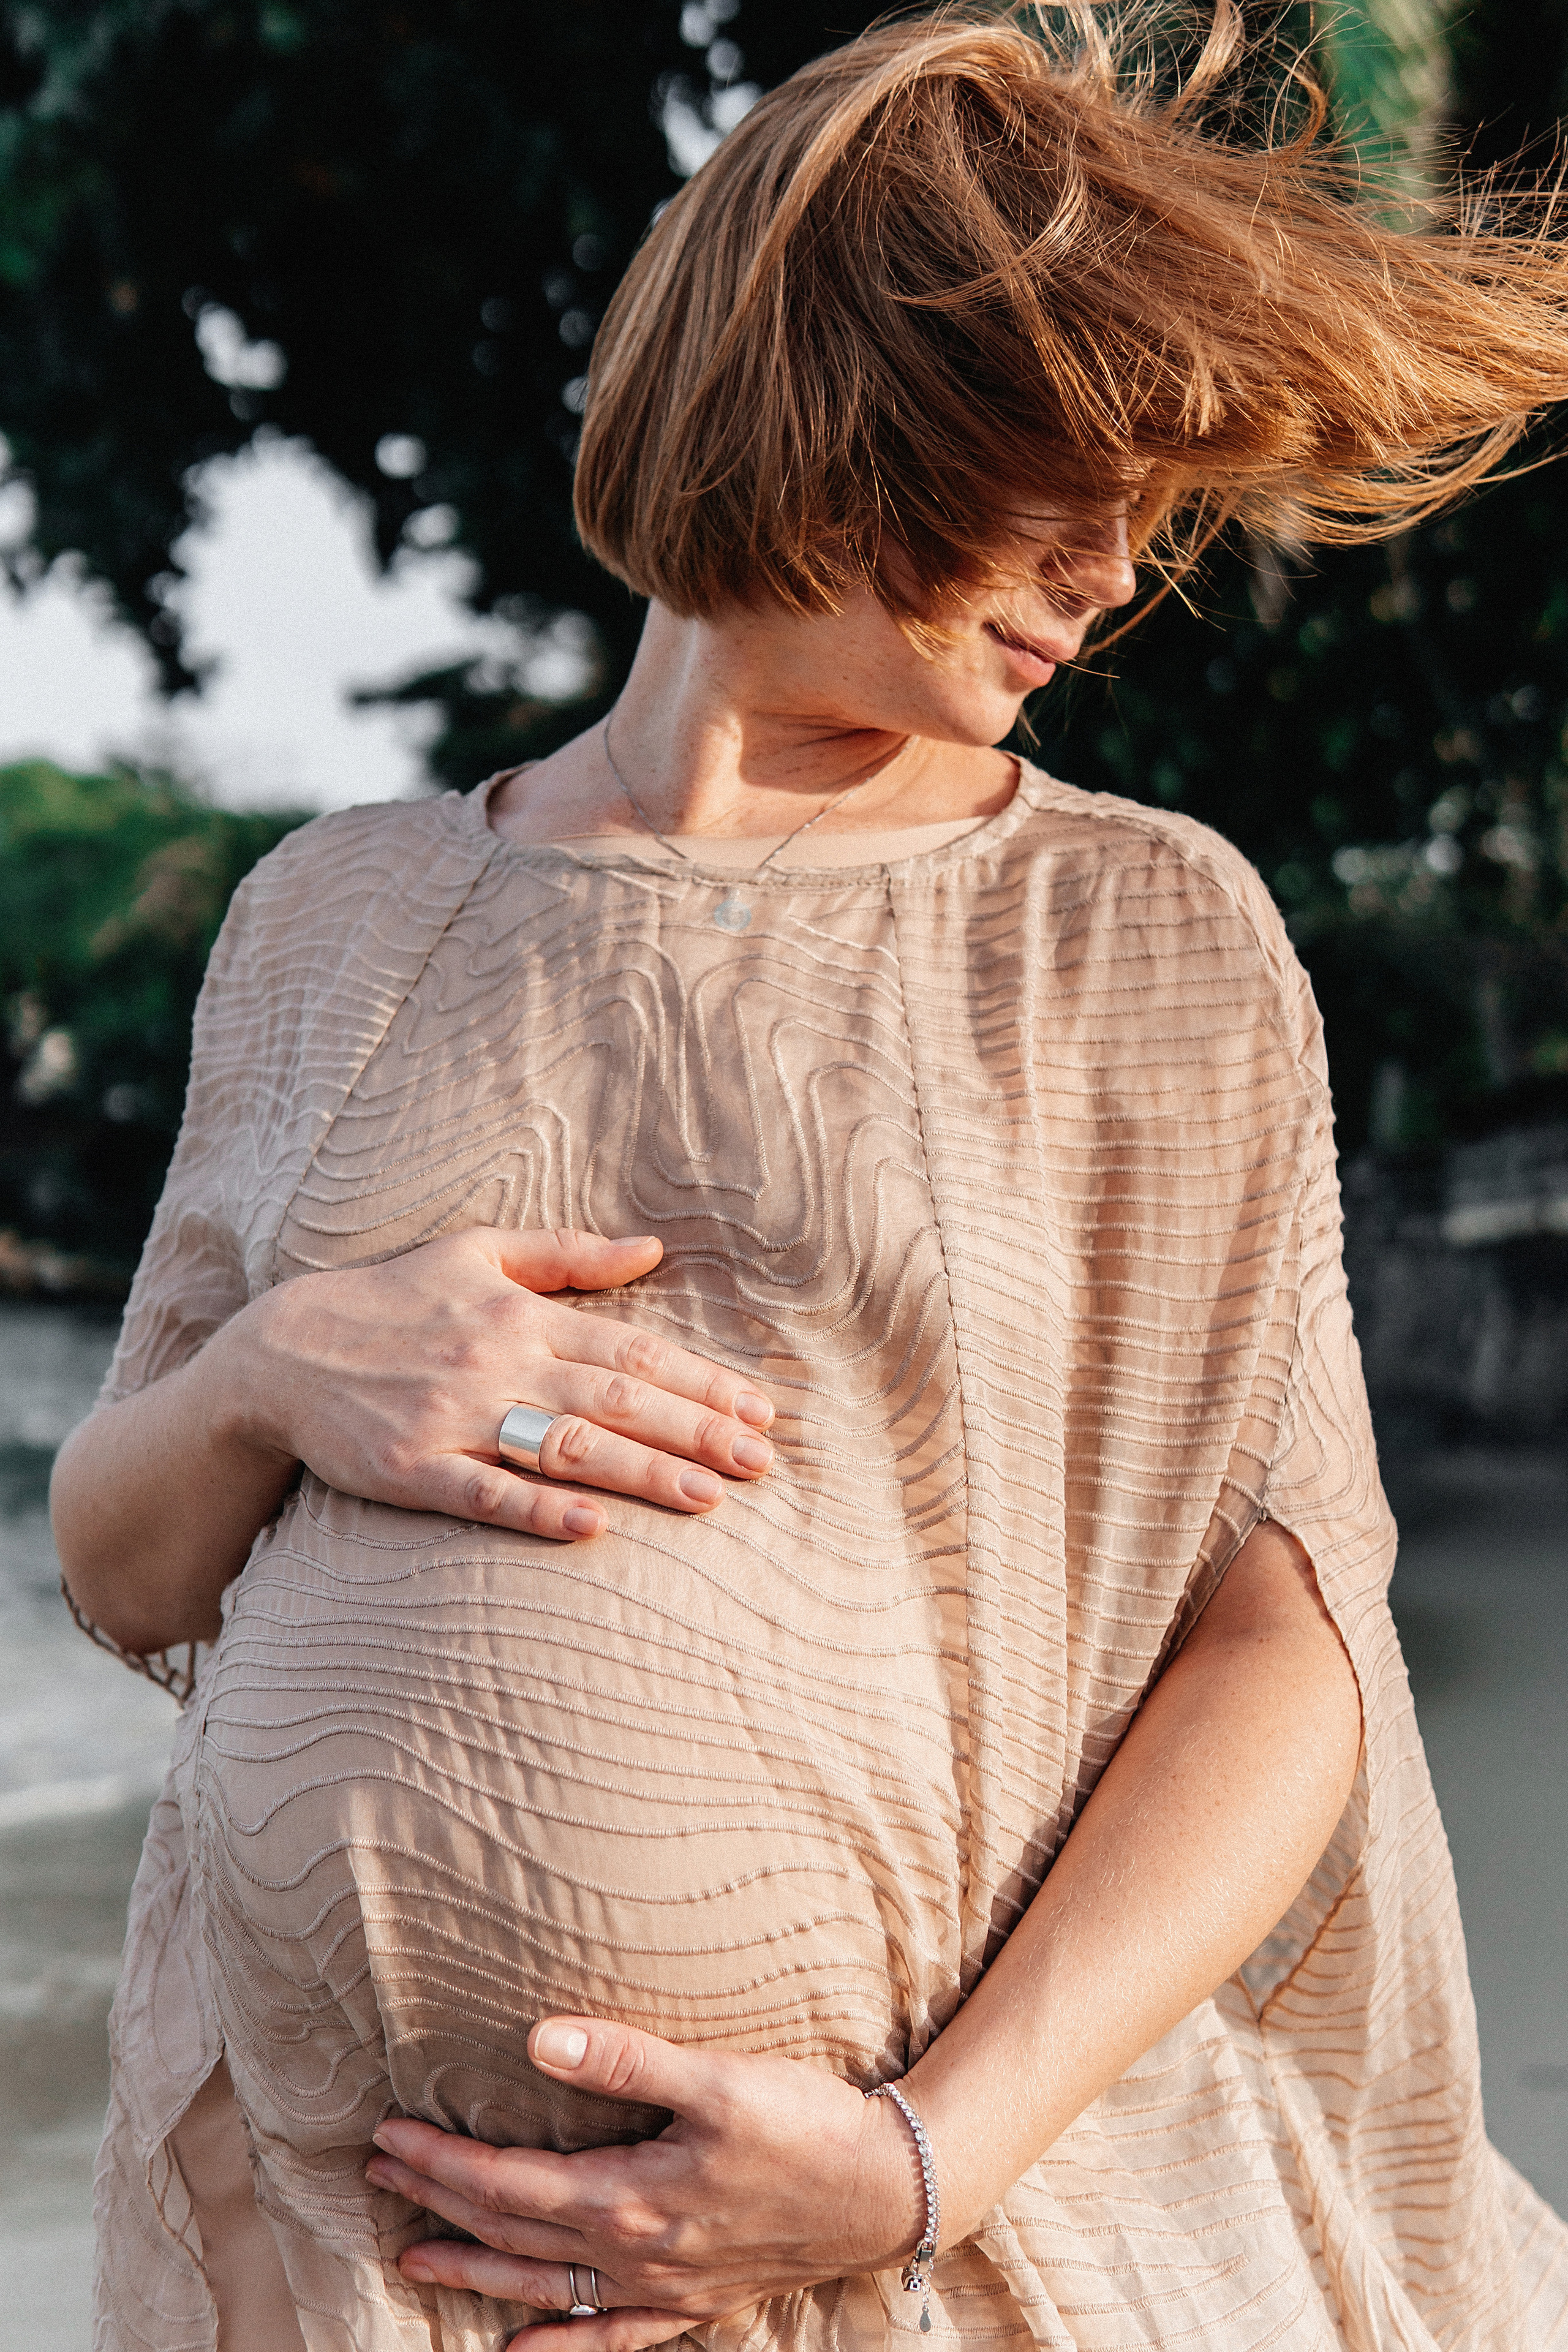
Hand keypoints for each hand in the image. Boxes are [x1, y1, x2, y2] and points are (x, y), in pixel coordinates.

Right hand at [214, 1227, 775, 1542]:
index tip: (759, 1411)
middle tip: (761, 1463)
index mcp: (520, 1315)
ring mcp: (453, 1419)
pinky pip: (485, 1493)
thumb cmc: (390, 1301)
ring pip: (567, 1446)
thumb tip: (653, 1249)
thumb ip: (569, 1254)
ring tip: (711, 1499)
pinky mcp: (411, 1471)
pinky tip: (593, 1527)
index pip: (633, 1352)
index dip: (702, 1382)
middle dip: (696, 1432)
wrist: (279, 1352)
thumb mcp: (477, 1253)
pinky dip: (539, 1509)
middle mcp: (496, 1363)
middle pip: (616, 1401)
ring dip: (644, 1473)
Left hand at [364, 2016, 927, 2349]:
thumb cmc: (806, 2123)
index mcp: (629, 2197)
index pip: (506, 2183)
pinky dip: (560, 2343)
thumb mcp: (715, 2077)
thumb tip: (536, 2042)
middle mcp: (633, 2253)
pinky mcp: (697, 2301)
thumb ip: (623, 2061)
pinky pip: (611, 2336)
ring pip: (544, 2287)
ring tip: (413, 2260)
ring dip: (474, 2271)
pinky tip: (521, 2349)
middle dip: (439, 2203)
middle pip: (513, 2231)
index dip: (441, 2161)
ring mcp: (663, 2286)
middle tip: (378, 2176)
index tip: (388, 2136)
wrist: (888, 2189)